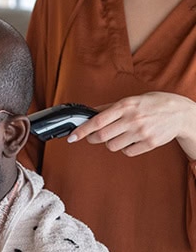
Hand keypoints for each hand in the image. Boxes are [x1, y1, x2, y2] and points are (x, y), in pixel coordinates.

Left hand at [67, 92, 195, 158]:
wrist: (179, 113)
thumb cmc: (153, 104)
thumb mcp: (132, 100)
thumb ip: (110, 108)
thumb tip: (89, 113)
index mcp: (126, 105)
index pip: (98, 121)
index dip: (82, 130)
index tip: (71, 137)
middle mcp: (132, 119)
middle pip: (101, 137)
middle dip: (93, 139)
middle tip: (94, 136)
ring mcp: (140, 132)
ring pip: (112, 146)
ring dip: (112, 143)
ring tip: (122, 134)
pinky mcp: (148, 144)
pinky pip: (126, 152)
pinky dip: (126, 148)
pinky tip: (133, 139)